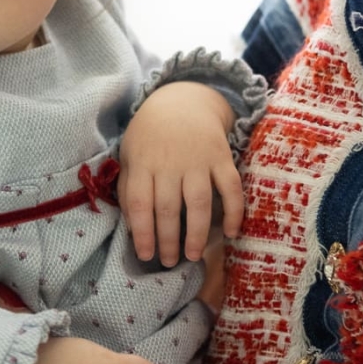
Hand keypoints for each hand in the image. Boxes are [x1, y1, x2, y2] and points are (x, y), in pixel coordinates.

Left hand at [120, 81, 244, 265]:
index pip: (139, 203)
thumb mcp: (130, 154)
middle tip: (170, 262)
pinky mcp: (222, 157)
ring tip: (193, 256)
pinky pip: (231, 187)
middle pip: (167, 207)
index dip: (142, 233)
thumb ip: (128, 187)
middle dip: (168, 240)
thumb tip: (132, 226)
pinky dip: (233, 211)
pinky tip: (230, 233)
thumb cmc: (151, 135)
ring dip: (196, 233)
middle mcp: (170, 162)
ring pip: (198, 202)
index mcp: (143, 162)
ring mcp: (198, 160)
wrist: (183, 101)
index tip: (145, 255)